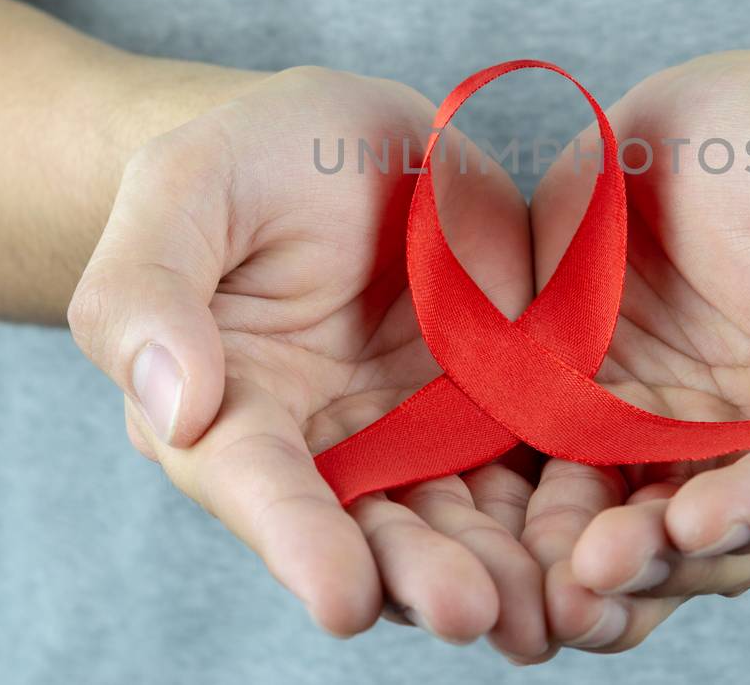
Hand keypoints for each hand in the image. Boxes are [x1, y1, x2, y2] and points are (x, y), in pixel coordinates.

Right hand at [67, 66, 548, 660]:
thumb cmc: (252, 155)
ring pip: (455, 521)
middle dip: (415, 575)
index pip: (254, 483)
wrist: (356, 138)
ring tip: (546, 610)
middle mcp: (321, 447)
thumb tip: (172, 409)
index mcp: (229, 408)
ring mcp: (414, 435)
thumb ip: (148, 289)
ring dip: (497, 571)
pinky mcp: (494, 410)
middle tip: (470, 611)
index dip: (297, 541)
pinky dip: (557, 517)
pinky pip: (528, 473)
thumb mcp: (186, 185)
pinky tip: (601, 547)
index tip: (344, 599)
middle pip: (366, 527)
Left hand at [522, 54, 749, 653]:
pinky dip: (521, 517)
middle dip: (656, 563)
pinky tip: (484, 538)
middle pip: (714, 534)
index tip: (698, 520)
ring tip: (538, 587)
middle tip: (592, 576)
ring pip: (627, 529)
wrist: (709, 122)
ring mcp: (656, 437)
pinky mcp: (577, 412)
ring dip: (585, 569)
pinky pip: (548, 477)